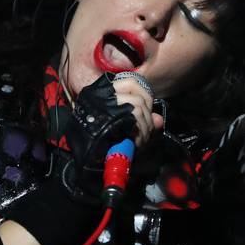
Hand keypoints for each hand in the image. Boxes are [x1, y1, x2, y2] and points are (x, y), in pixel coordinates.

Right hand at [58, 73, 163, 205]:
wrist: (85, 163)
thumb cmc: (99, 147)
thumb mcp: (123, 129)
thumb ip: (141, 120)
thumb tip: (159, 119)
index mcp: (102, 92)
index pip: (131, 81)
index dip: (144, 95)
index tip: (146, 112)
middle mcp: (101, 94)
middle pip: (139, 95)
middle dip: (147, 117)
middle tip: (143, 133)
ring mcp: (103, 104)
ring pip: (139, 107)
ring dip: (145, 128)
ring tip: (138, 141)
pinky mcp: (108, 116)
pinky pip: (134, 117)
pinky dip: (141, 132)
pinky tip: (136, 143)